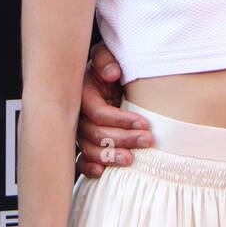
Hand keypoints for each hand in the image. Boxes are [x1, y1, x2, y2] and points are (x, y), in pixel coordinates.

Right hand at [75, 41, 151, 177]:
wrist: (110, 74)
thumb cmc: (110, 65)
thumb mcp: (108, 53)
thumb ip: (107, 59)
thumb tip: (111, 73)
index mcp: (83, 93)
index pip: (98, 113)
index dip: (121, 120)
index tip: (144, 123)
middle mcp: (78, 114)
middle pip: (95, 134)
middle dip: (122, 139)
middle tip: (147, 141)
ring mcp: (79, 130)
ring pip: (89, 149)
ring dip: (110, 156)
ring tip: (131, 159)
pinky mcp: (85, 141)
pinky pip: (81, 159)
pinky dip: (89, 168)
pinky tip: (102, 173)